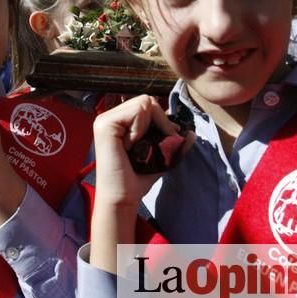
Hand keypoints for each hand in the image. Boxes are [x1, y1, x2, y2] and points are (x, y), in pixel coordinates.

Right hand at [89, 95, 194, 272]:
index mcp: (119, 121)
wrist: (124, 197)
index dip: (162, 120)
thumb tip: (192, 133)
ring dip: (151, 125)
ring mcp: (104, 119)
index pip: (147, 104)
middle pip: (147, 100)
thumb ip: (174, 142)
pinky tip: (132, 146)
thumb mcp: (161, 154)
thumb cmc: (139, 178)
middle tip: (156, 143)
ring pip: (143, 103)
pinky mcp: (105, 125)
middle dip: (160, 121)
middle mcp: (109, 117)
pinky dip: (141, 128)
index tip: (164, 139)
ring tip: (141, 146)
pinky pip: (136, 111)